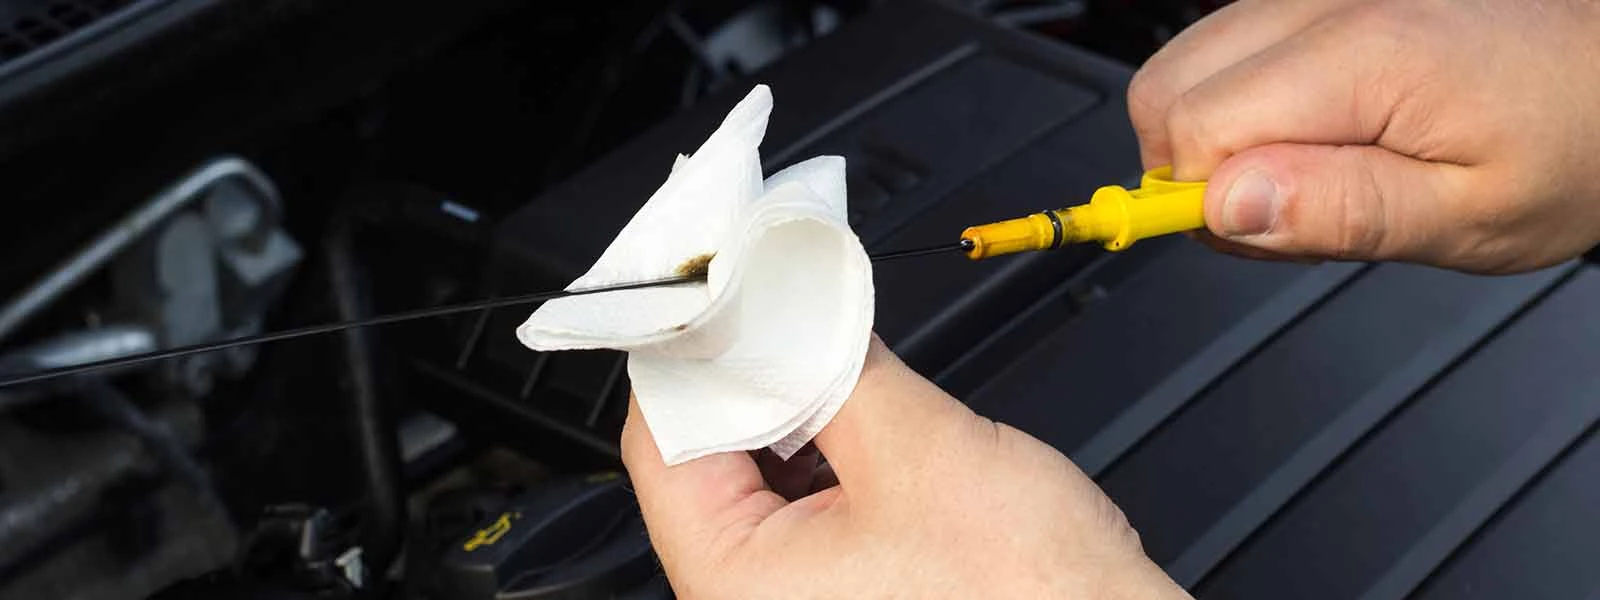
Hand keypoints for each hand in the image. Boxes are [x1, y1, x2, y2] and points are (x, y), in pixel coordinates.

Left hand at [621, 338, 1188, 598]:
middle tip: (787, 302)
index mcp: (733, 581)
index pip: (664, 441)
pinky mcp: (846, 593)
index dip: (691, 351)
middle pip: (710, 456)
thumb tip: (797, 300)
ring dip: (797, 410)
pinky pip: (809, 506)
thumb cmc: (1032, 598)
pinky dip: (830, 449)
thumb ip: (835, 359)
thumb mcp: (919, 444)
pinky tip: (862, 407)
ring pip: (762, 477)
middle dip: (753, 374)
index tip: (719, 291)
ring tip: (837, 354)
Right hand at [1128, 0, 1599, 272]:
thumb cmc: (1574, 139)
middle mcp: (1326, 2)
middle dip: (1191, 167)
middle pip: (1164, 88)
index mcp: (1362, 56)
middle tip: (1277, 212)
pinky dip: (1242, 99)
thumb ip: (1340, 211)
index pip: (1192, 130)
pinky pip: (1228, 45)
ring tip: (1303, 171)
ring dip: (1214, 133)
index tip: (1255, 238)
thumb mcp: (1469, 216)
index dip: (1202, 203)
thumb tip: (1223, 208)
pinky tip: (1309, 131)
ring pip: (1185, 63)